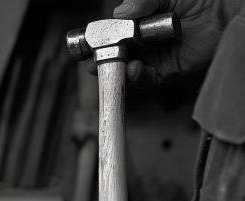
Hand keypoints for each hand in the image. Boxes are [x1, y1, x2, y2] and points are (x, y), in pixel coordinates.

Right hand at [87, 0, 241, 86]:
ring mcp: (153, 57)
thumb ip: (142, 1)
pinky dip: (137, 77)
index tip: (88, 45)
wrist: (226, 11)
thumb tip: (121, 13)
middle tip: (93, 62)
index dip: (99, 41)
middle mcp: (143, 41)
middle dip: (102, 60)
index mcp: (138, 22)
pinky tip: (134, 68)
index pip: (112, 34)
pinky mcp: (165, 71)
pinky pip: (146, 79)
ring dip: (117, 70)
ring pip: (127, 69)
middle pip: (115, 55)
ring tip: (115, 64)